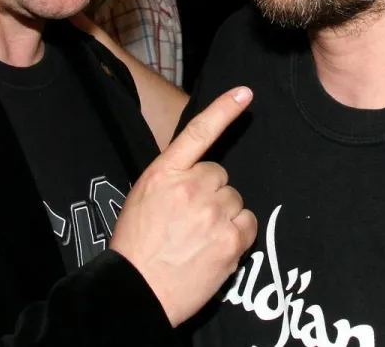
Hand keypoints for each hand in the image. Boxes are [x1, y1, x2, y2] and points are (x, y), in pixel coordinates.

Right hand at [110, 87, 256, 325]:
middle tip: (190, 220)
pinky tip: (214, 248)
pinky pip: (248, 224)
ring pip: (235, 201)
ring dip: (224, 216)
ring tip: (199, 238)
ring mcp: (212, 213)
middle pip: (221, 177)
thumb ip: (172, 180)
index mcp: (163, 173)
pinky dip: (237, 235)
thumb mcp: (143, 198)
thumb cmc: (137, 247)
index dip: (223, 109)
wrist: (136, 291)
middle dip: (212, 195)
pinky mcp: (230, 239)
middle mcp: (190, 187)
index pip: (197, 133)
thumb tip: (199, 175)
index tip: (244, 93)